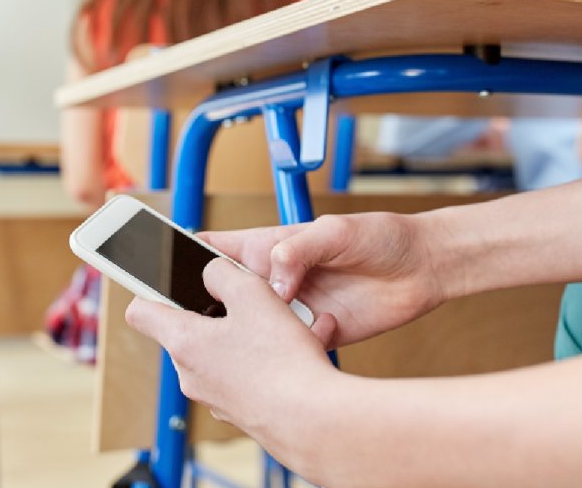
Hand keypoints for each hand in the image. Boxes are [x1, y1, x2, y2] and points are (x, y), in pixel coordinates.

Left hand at [125, 258, 337, 433]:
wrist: (311, 421)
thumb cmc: (279, 361)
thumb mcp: (250, 293)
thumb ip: (222, 273)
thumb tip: (211, 273)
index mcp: (183, 342)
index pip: (141, 312)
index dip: (152, 291)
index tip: (169, 283)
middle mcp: (191, 374)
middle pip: (191, 330)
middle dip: (220, 312)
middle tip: (251, 302)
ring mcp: (215, 397)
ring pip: (226, 352)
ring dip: (251, 335)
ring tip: (287, 325)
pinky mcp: (241, 412)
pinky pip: (248, 375)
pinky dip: (268, 360)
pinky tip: (301, 350)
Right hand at [200, 213, 449, 348]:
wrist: (423, 269)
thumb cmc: (381, 237)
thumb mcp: (337, 231)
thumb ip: (299, 250)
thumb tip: (274, 281)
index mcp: (268, 248)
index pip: (213, 251)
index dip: (180, 258)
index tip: (158, 272)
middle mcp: (273, 281)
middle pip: (223, 299)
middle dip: (212, 312)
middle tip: (215, 321)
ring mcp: (291, 311)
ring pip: (254, 331)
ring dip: (255, 338)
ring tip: (266, 336)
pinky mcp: (313, 335)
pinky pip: (291, 350)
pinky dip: (298, 350)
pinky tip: (321, 334)